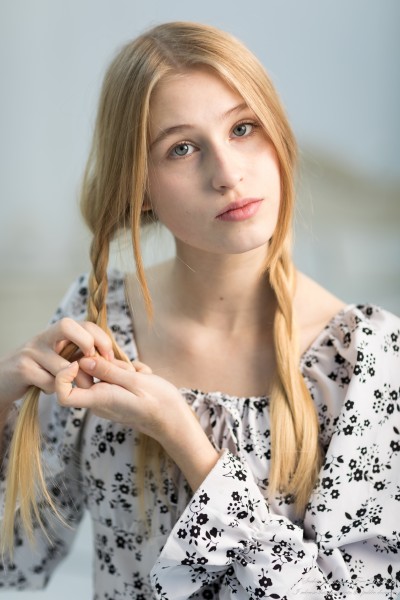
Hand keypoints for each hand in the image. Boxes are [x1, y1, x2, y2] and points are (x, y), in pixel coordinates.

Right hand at [0, 318, 113, 407]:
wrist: (2, 381)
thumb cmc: (38, 370)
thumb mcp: (58, 356)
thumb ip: (78, 352)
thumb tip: (107, 357)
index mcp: (56, 332)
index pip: (84, 324)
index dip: (101, 339)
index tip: (108, 358)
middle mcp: (43, 337)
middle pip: (68, 326)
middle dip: (87, 343)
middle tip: (93, 364)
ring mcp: (31, 351)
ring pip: (63, 365)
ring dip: (73, 380)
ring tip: (70, 387)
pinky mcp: (23, 369)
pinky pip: (50, 382)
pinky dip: (54, 390)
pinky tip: (47, 388)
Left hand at [56, 355, 190, 439]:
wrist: (174, 420)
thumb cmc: (158, 402)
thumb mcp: (135, 380)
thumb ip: (107, 371)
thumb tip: (83, 361)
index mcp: (100, 400)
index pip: (64, 395)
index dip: (63, 376)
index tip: (80, 361)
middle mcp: (99, 402)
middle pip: (85, 376)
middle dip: (103, 363)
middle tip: (126, 366)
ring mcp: (108, 400)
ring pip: (102, 374)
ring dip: (119, 367)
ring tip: (139, 374)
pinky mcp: (117, 397)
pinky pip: (114, 378)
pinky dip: (127, 373)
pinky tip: (143, 377)